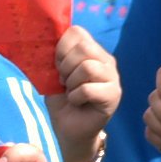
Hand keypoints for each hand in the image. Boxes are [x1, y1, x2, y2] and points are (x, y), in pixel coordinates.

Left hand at [46, 27, 119, 161]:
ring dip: (71, 83)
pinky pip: (88, 89)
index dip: (61, 47)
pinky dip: (75, 97)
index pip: (76, 32)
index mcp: (91, 50)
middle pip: (84, 48)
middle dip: (65, 66)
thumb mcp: (53, 75)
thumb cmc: (62, 101)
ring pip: (87, 67)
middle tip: (63, 81)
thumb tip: (46, 41)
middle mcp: (105, 60)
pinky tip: (77, 102)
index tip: (57, 65)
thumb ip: (55, 57)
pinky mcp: (114, 95)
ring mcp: (113, 77)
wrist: (69, 129)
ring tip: (71, 92)